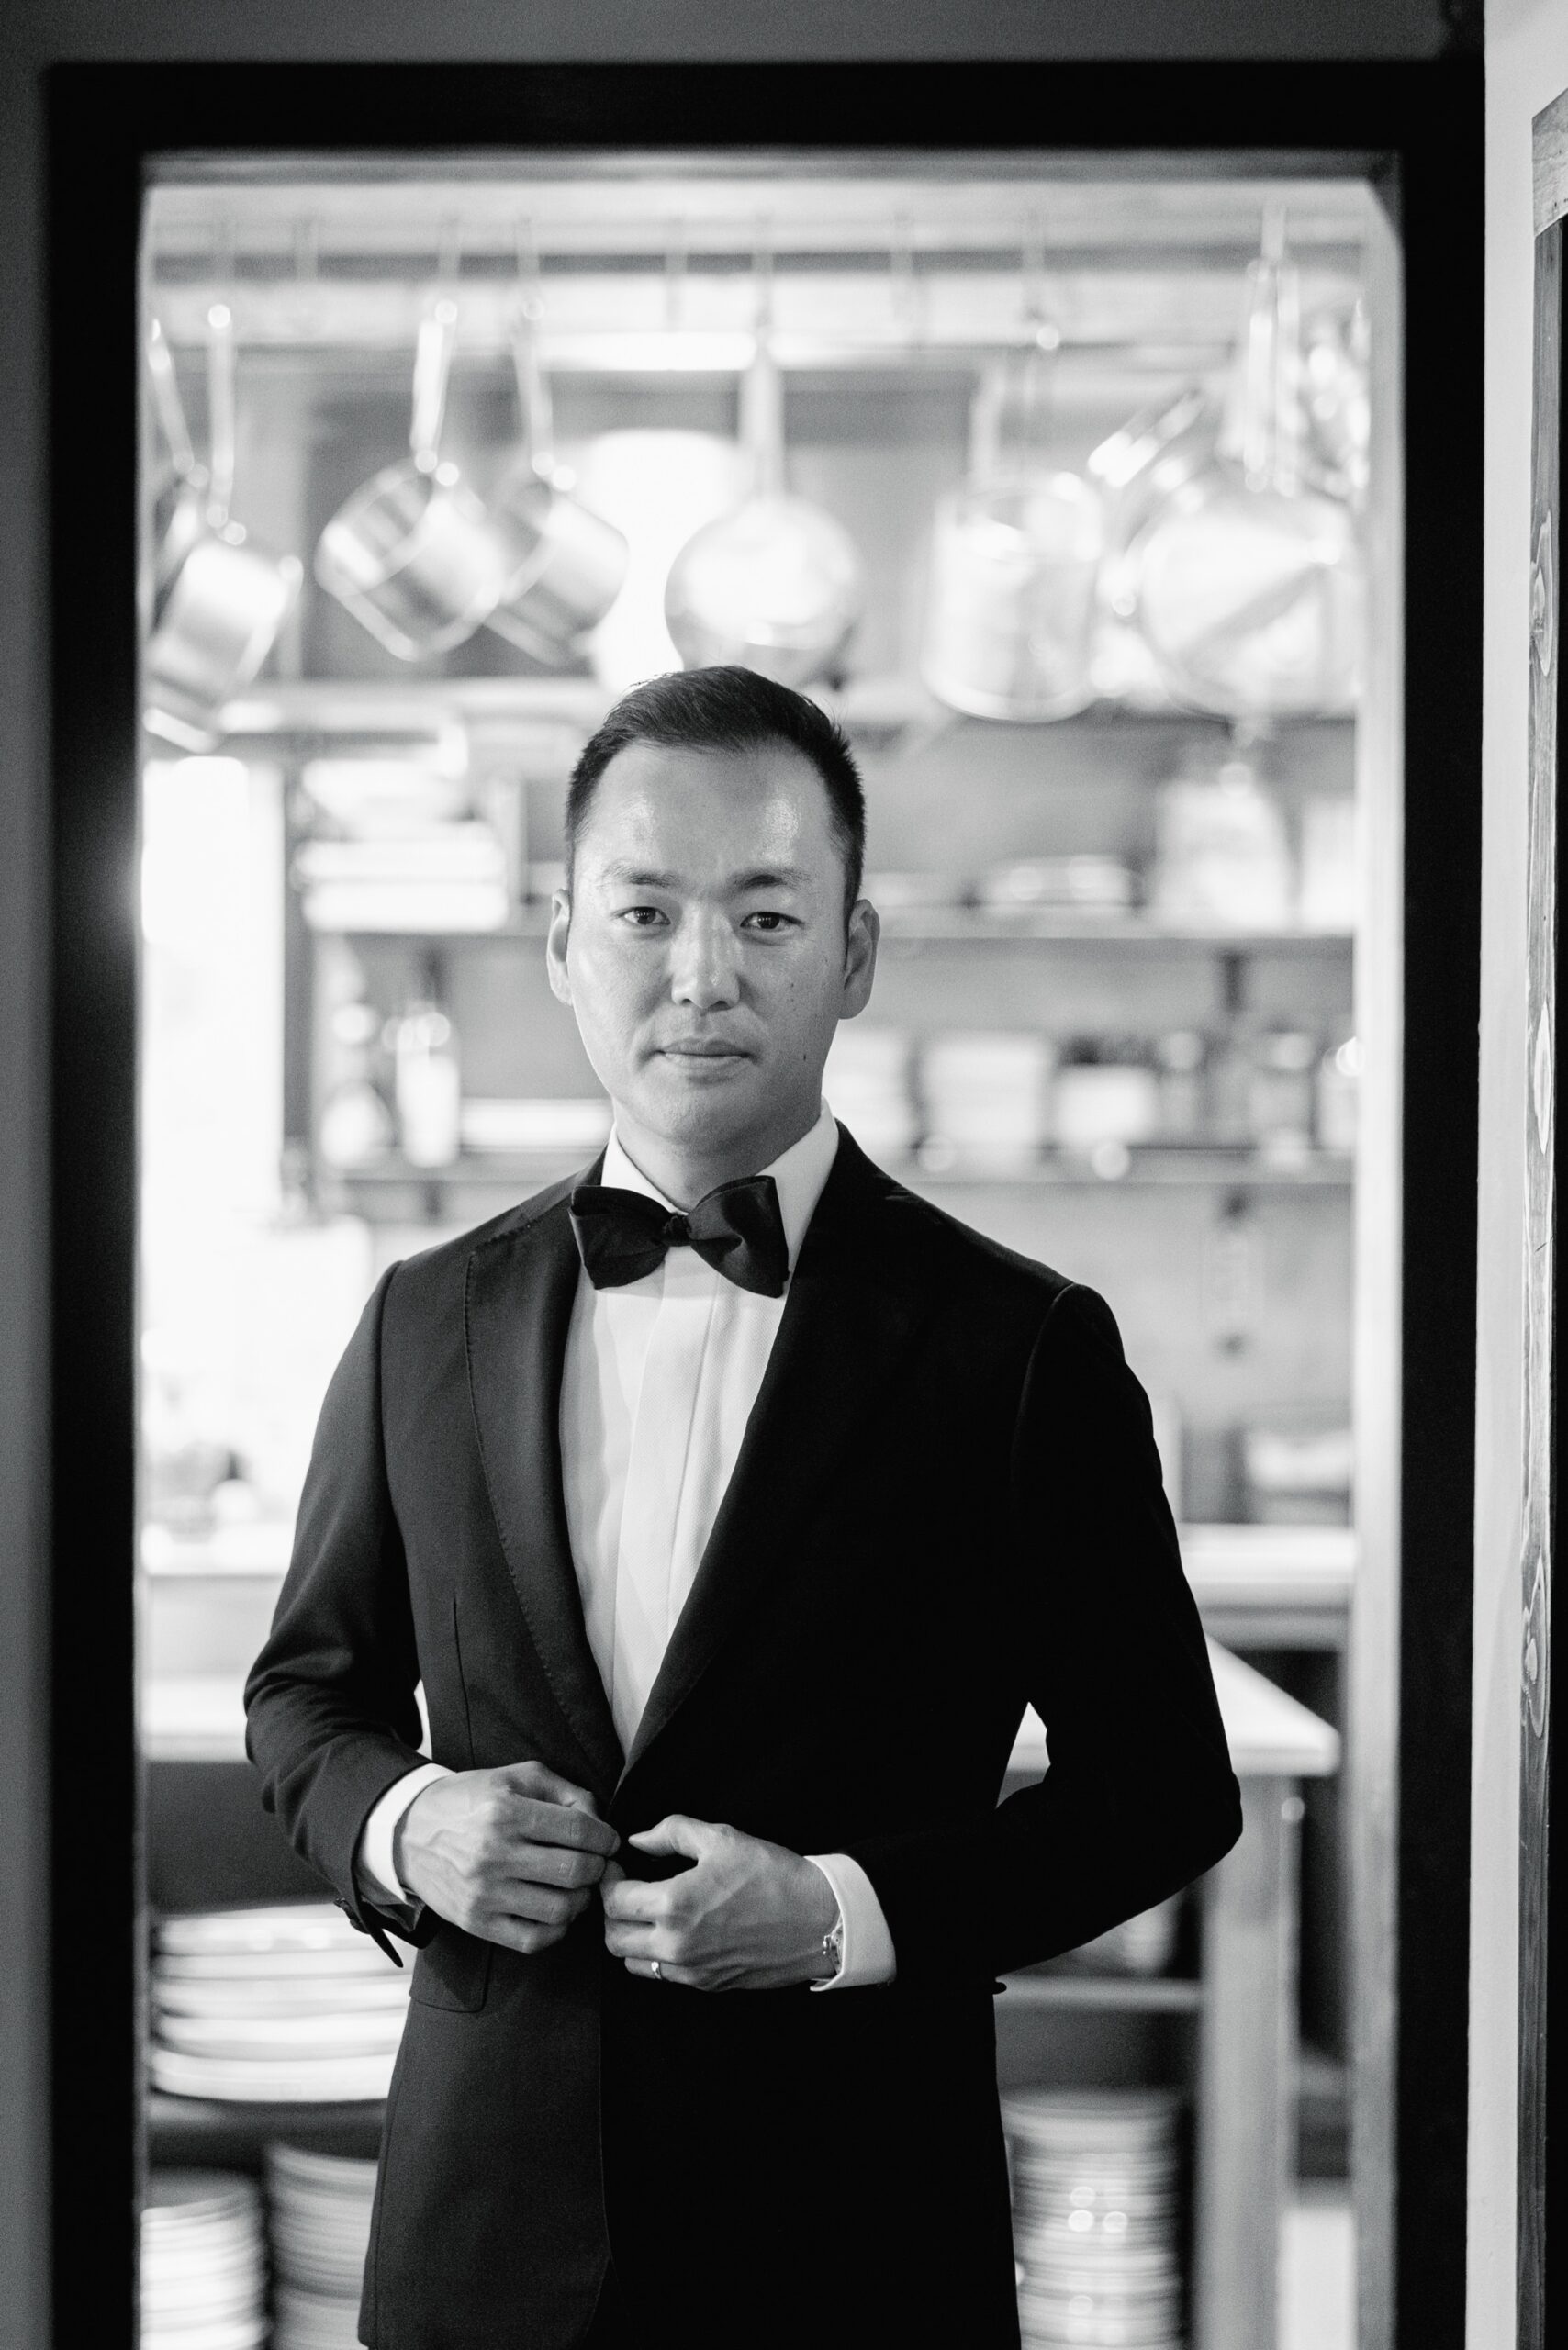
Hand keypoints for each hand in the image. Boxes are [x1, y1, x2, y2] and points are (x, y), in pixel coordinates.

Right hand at [394, 1760, 618, 1956]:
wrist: (408, 1832)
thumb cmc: (469, 1801)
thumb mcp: (514, 1777)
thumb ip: (563, 1791)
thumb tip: (598, 1822)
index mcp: (505, 1812)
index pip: (578, 1832)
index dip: (605, 1838)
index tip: (609, 1842)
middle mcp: (494, 1855)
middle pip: (574, 1872)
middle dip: (599, 1869)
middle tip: (598, 1865)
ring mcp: (483, 1894)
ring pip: (559, 1909)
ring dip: (581, 1901)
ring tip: (577, 1888)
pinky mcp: (475, 1922)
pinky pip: (532, 1939)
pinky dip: (556, 1930)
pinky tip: (555, 1911)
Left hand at [600, 1814, 837, 1991]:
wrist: (819, 1920)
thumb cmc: (773, 1875)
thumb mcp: (722, 1838)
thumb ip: (671, 1832)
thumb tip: (638, 1840)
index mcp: (674, 1905)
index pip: (613, 1900)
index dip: (609, 1880)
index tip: (618, 1868)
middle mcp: (676, 1945)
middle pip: (612, 1938)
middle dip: (613, 1912)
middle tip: (627, 1890)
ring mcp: (690, 1971)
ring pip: (632, 1962)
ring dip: (631, 1937)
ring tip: (648, 1912)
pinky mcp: (706, 1986)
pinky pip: (662, 1975)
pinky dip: (656, 1955)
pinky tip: (675, 1931)